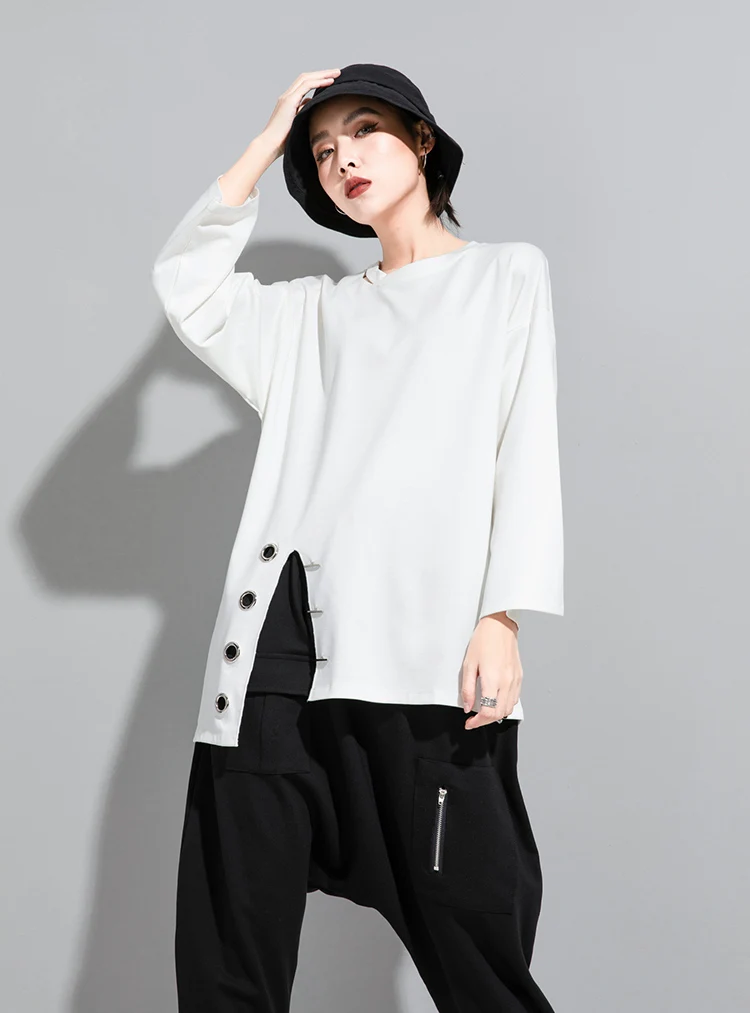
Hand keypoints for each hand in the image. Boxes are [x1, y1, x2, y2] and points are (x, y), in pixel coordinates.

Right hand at [260, 68, 341, 159]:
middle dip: (322, 73)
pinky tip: (330, 81)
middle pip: (306, 77)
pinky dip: (319, 82)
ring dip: (323, 74)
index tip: (332, 80)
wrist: (270, 145)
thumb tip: (311, 105)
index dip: (318, 79)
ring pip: (306, 78)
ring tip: (336, 73)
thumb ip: (303, 112)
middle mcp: (287, 96)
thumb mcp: (297, 124)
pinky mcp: (289, 101)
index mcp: (289, 101)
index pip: (304, 84)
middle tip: (337, 72)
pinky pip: (306, 86)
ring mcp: (287, 97)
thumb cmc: (283, 141)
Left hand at [461, 613, 520, 729]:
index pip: (488, 712)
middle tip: (474, 719)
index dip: (477, 722)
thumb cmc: (483, 641)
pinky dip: (505, 705)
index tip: (469, 723)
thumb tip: (468, 707)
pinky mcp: (520, 677)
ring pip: (509, 709)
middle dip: (485, 721)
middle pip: (499, 714)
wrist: (500, 626)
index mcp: (493, 679)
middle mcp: (507, 682)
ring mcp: (515, 680)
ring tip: (484, 711)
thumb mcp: (468, 664)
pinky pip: (514, 699)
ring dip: (496, 715)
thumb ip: (467, 689)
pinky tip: (496, 700)